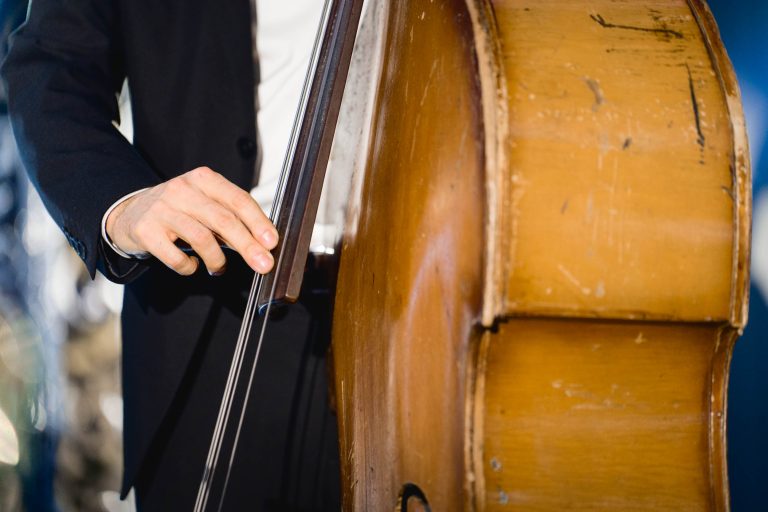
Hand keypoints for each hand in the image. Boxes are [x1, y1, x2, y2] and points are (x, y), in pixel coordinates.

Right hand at [106, 167, 277, 275]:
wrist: (130, 213)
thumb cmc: (180, 211)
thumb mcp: (205, 204)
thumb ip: (232, 218)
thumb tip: (264, 244)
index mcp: (204, 179)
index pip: (238, 200)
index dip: (258, 222)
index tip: (272, 242)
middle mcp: (182, 189)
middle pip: (223, 220)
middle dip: (248, 245)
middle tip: (263, 265)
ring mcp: (162, 209)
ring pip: (202, 239)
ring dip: (218, 260)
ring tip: (219, 268)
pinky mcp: (146, 231)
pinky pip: (176, 257)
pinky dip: (189, 267)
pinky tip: (192, 265)